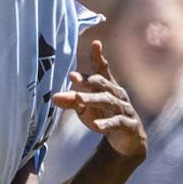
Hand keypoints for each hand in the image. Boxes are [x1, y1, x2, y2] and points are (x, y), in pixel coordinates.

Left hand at [50, 40, 147, 160]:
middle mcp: (117, 94)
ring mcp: (125, 109)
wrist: (128, 140)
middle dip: (89, 80)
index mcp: (107, 87)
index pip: (103, 70)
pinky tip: (96, 126)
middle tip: (73, 76)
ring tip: (79, 98)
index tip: (95, 43)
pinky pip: (118, 123)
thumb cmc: (104, 116)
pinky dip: (107, 124)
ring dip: (93, 99)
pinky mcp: (129, 125)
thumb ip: (72, 101)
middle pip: (102, 84)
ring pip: (109, 102)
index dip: (98, 57)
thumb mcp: (85, 109)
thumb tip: (53, 97)